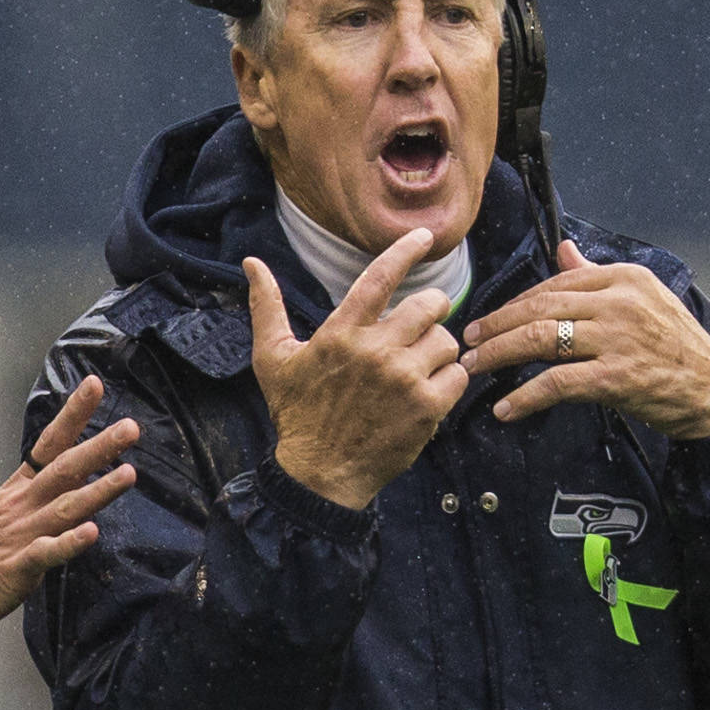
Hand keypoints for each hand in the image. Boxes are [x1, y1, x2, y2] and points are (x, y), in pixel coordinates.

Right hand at [0, 376, 140, 631]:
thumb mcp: (7, 507)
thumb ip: (45, 490)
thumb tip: (82, 470)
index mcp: (20, 487)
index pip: (50, 443)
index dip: (73, 415)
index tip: (95, 385)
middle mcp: (23, 504)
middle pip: (64, 469)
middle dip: (99, 447)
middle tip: (130, 428)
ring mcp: (21, 534)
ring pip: (64, 507)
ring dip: (98, 490)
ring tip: (128, 474)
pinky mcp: (18, 566)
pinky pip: (47, 552)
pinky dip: (69, 542)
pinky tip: (91, 533)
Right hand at [247, 227, 467, 509]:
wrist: (320, 474)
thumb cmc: (297, 414)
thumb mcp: (272, 359)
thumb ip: (267, 307)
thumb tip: (251, 264)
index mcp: (341, 332)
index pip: (380, 277)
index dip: (406, 250)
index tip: (425, 236)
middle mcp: (375, 350)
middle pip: (430, 304)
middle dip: (430, 311)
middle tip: (419, 329)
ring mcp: (404, 378)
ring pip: (446, 341)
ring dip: (437, 352)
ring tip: (417, 369)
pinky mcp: (426, 407)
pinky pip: (457, 375)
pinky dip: (448, 382)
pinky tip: (427, 393)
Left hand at [456, 240, 709, 437]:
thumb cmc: (676, 347)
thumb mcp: (642, 298)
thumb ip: (596, 274)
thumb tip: (563, 248)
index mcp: (623, 278)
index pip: (553, 284)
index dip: (514, 304)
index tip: (491, 320)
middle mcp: (619, 302)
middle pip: (538, 308)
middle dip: (495, 326)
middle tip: (468, 342)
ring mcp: (617, 338)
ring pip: (538, 339)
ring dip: (497, 355)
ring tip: (473, 368)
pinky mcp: (615, 376)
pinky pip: (555, 383)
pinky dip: (524, 397)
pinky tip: (506, 408)